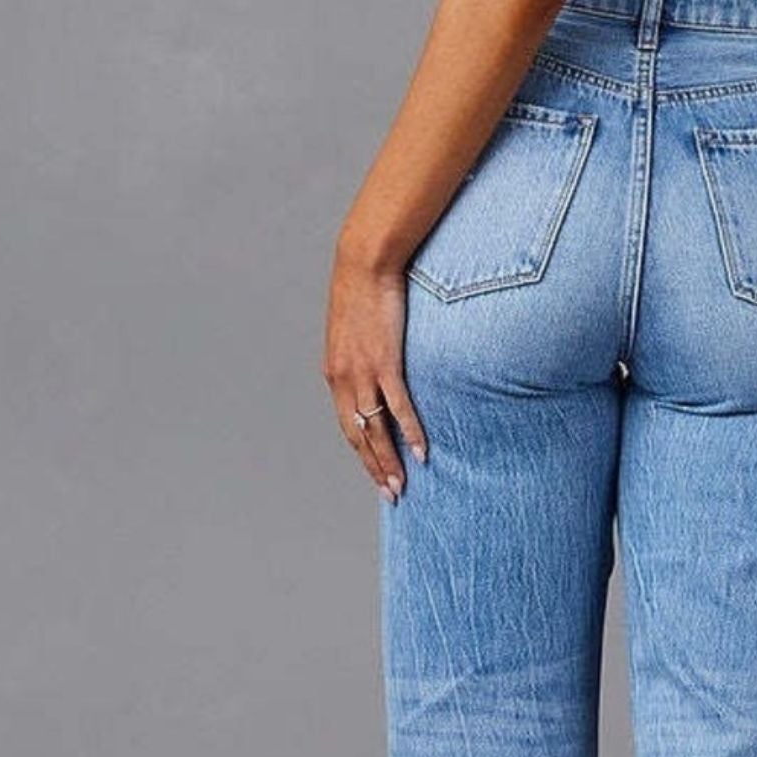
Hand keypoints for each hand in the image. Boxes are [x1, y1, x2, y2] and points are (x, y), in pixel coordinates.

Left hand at [323, 235, 428, 500]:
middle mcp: (345, 380)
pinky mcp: (385, 362)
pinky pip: (399, 407)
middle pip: (359, 436)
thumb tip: (377, 372)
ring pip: (375, 429)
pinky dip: (410, 432)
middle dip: (375, 468)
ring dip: (389, 461)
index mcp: (335, 375)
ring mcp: (364, 373)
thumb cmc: (363, 293)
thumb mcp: (354, 333)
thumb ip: (362, 359)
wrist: (364, 263)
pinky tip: (420, 452)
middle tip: (391, 494)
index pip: (348, 426)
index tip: (376, 476)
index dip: (362, 455)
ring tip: (402, 485)